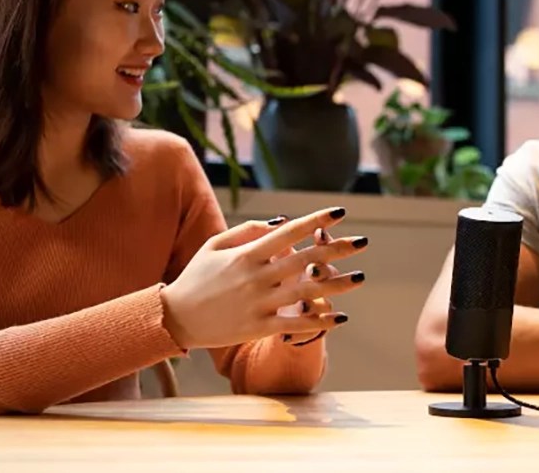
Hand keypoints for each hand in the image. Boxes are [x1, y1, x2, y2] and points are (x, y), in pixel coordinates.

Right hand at [160, 207, 367, 348]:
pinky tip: (340, 317)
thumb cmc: (196, 277)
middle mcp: (256, 277)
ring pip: (307, 292)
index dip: (316, 221)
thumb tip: (282, 222)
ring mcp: (259, 303)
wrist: (175, 318)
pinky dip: (320, 321)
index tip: (340, 212)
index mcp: (247, 254)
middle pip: (305, 260)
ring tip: (361, 277)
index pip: (289, 232)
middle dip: (337, 250)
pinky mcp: (259, 327)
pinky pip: (295, 323)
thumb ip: (248, 231)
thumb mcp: (215, 245)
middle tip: (363, 242)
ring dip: (338, 285)